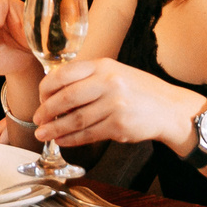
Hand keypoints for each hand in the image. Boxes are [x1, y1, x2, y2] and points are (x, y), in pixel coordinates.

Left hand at [32, 57, 202, 152]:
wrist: (169, 108)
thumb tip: (56, 92)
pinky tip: (62, 140)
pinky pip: (88, 134)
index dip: (46, 88)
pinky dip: (71, 139)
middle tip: (37, 119)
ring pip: (75, 119)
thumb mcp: (115, 72)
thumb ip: (88, 78)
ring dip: (55, 129)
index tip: (39, 97)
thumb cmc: (139, 90)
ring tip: (43, 134)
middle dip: (46, 111)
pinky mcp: (118, 126)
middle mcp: (108, 82)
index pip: (65, 74)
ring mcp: (114, 105)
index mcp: (103, 66)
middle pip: (66, 98)